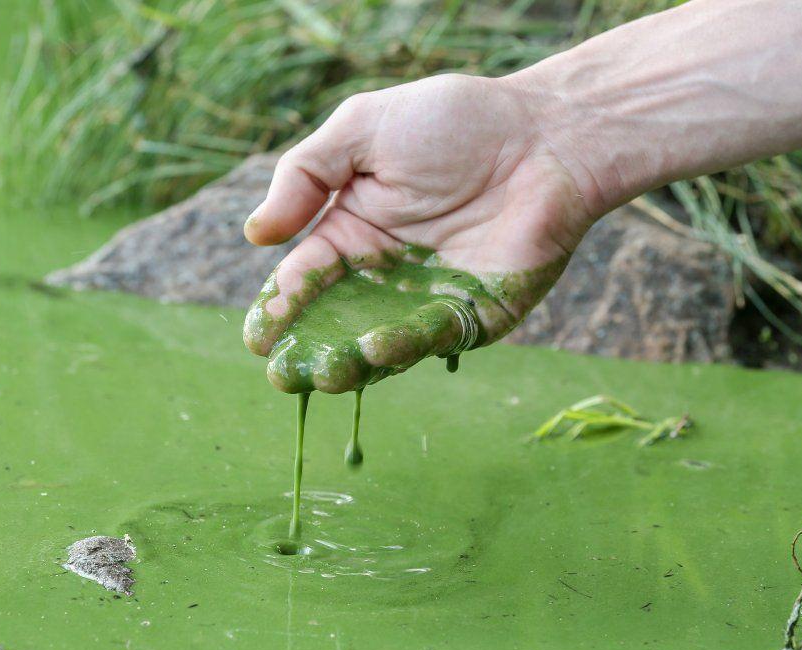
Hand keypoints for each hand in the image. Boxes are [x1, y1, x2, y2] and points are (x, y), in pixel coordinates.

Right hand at [241, 73, 601, 391]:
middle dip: (308, 351)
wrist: (546, 135)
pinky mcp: (474, 317)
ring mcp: (428, 301)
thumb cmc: (456, 123)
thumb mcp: (363, 129)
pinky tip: (375, 348)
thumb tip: (255, 234)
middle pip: (335, 325)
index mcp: (351, 232)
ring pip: (378, 343)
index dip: (279, 309)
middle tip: (283, 374)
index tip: (257, 337)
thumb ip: (306, 174)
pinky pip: (432, 338)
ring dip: (351, 363)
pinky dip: (403, 348)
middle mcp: (384, 275)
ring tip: (325, 372)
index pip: (304, 280)